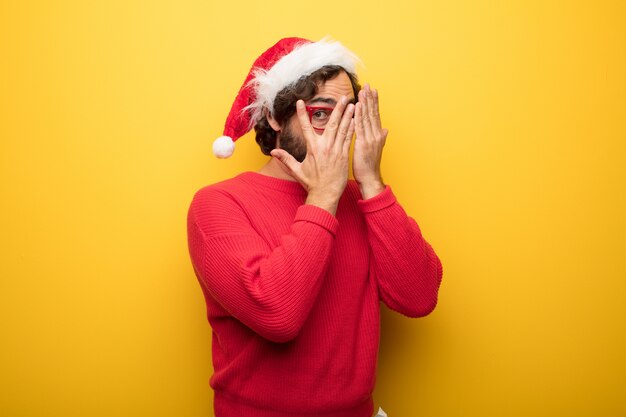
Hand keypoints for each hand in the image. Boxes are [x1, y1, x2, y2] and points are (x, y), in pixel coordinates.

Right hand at [270, 96, 355, 214]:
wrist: (325, 194)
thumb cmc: (312, 183)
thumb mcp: (297, 170)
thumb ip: (286, 158)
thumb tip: (273, 151)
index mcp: (312, 148)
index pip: (305, 127)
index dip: (302, 114)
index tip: (301, 102)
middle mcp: (325, 147)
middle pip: (331, 123)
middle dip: (336, 109)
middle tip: (341, 96)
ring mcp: (336, 150)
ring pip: (342, 129)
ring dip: (347, 115)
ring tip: (351, 103)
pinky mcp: (344, 155)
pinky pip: (349, 138)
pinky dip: (352, 128)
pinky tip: (356, 119)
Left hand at [353, 84, 387, 198]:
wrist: (369, 178)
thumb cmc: (369, 166)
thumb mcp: (375, 149)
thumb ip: (380, 138)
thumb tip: (385, 130)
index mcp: (377, 135)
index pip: (376, 115)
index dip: (374, 102)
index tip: (373, 90)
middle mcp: (376, 135)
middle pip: (373, 113)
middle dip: (370, 98)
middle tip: (368, 85)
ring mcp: (370, 139)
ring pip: (367, 117)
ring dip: (365, 103)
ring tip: (363, 91)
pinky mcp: (363, 143)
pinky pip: (360, 127)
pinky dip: (358, 115)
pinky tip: (356, 106)